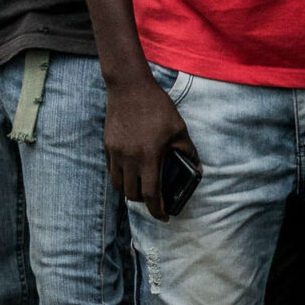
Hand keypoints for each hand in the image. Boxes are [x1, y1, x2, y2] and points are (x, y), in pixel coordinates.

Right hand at [104, 74, 195, 220]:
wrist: (129, 87)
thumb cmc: (156, 107)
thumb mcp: (178, 129)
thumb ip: (188, 151)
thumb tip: (196, 169)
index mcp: (149, 157)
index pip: (150, 194)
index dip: (157, 210)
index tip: (164, 216)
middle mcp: (129, 158)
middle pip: (132, 194)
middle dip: (144, 201)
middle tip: (154, 199)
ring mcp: (116, 152)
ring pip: (118, 185)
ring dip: (129, 191)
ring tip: (140, 188)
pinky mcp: (108, 145)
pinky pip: (112, 170)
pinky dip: (120, 177)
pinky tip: (130, 172)